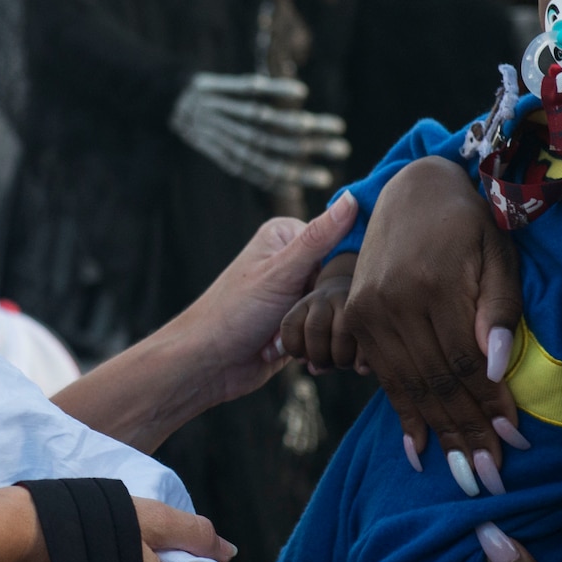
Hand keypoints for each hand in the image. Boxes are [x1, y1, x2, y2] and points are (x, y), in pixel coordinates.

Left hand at [50, 196, 356, 452]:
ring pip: (333, 310)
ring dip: (312, 329)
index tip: (316, 290)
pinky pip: (322, 332)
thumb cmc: (234, 313)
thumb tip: (354, 198)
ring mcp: (294, 293)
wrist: (207, 363)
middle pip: (338, 280)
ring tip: (277, 335)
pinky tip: (281, 349)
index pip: (339, 244)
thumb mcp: (280, 272)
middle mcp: (292, 260)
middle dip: (320, 307)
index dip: (335, 272)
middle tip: (287, 316)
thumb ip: (320, 238)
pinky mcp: (296, 322)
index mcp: (286, 235)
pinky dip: (308, 344)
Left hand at [170, 73, 349, 189]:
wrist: (175, 102)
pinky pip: (252, 90)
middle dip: (312, 149)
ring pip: (270, 121)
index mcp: (237, 158)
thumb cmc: (214, 131)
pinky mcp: (224, 89)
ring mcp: (229, 113)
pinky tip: (301, 92)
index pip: (270, 172)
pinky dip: (278, 90)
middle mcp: (234, 138)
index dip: (298, 176)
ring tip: (336, 126)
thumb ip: (260, 164)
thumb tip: (294, 184)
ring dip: (305, 123)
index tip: (328, 178)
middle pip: (277, 146)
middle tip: (343, 148)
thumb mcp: (231, 153)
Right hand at [343, 157, 525, 473]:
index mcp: (431, 283)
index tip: (514, 444)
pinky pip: (384, 376)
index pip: (465, 362)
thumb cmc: (468, 222)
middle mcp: (391, 301)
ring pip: (409, 386)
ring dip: (440, 433)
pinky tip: (419, 450)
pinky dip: (404, 415)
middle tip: (491, 479)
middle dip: (467, 433)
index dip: (490, 407)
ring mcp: (367, 311)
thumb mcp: (496, 253)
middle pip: (436, 382)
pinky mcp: (355, 317)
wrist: (412, 189)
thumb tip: (498, 370)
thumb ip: (499, 310)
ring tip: (464, 473)